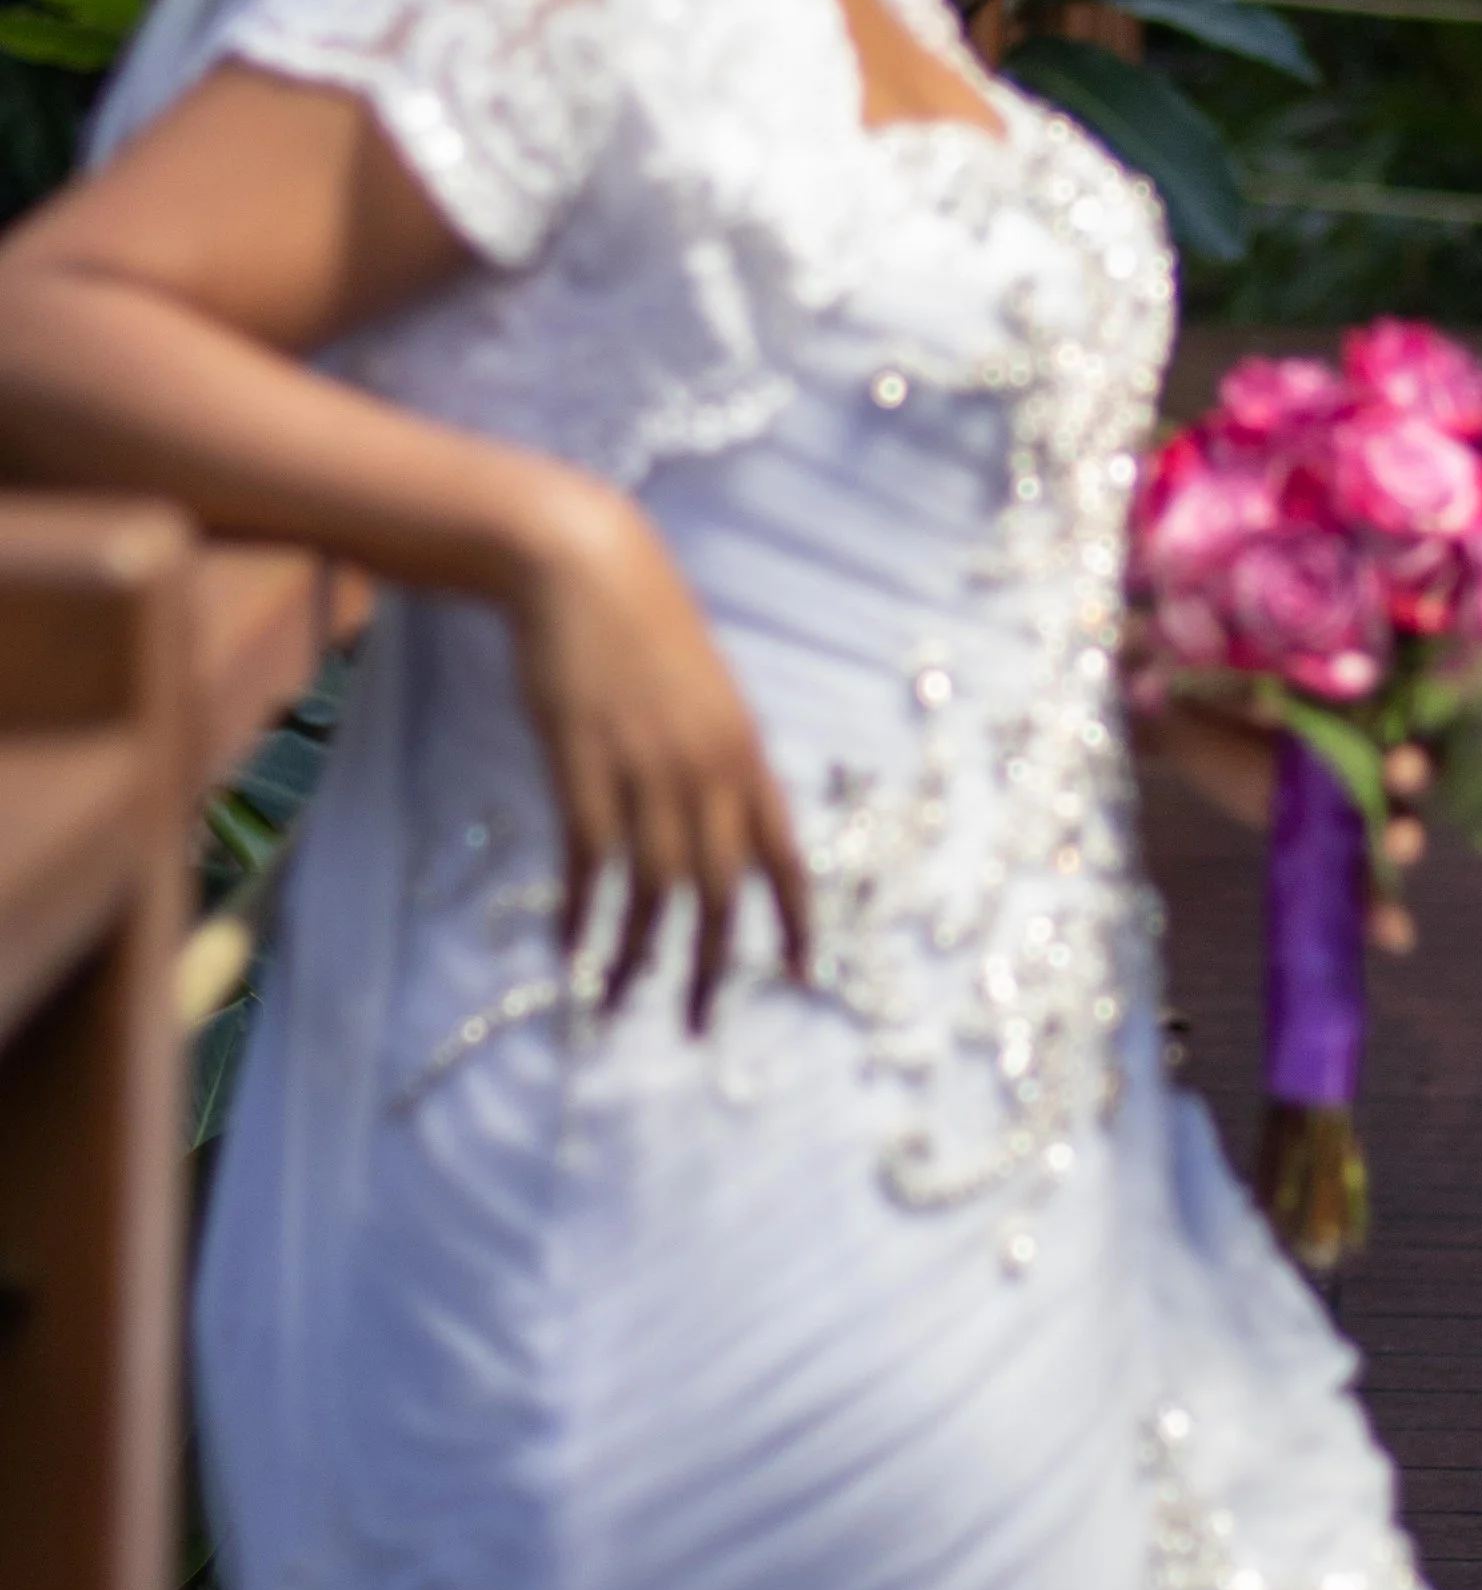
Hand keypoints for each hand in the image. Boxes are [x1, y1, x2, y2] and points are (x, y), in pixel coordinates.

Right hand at [503, 473, 809, 1027]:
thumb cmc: (642, 627)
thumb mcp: (704, 693)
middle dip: (713, 967)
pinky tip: (569, 949)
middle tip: (698, 1024)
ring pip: (655, 891)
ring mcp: (646, 768)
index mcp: (745, 751)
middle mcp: (707, 768)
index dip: (797, 920)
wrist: (583, 565)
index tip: (803, 977)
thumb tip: (724, 824)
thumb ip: (719, 759)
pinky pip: (590, 863)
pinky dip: (582, 914)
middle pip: (722, 892)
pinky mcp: (582, 765)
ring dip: (638, 957)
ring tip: (617, 1002)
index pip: (787, 854)